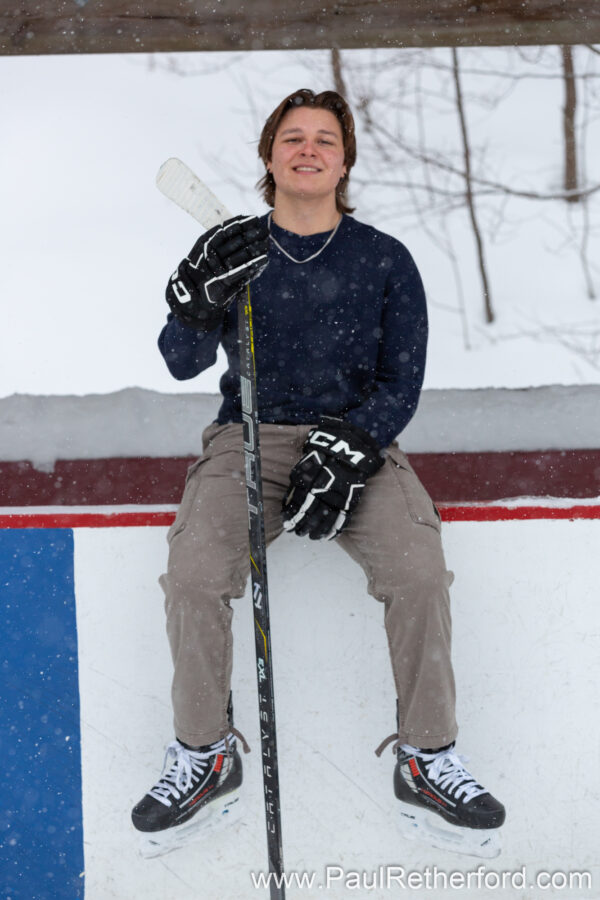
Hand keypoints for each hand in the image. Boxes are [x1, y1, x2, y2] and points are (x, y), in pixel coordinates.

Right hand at [166, 215, 268, 328]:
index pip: (223, 231)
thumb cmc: (198, 274)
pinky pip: (242, 272)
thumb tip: (236, 228)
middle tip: (263, 228)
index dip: (239, 224)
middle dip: (251, 234)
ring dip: (255, 247)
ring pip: (240, 255)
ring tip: (267, 241)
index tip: (252, 218)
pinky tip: (264, 259)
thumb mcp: (202, 254)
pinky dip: (254, 265)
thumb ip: (217, 242)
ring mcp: (217, 270)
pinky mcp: (223, 283)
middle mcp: (210, 256)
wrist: (189, 298)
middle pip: (234, 242)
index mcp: (203, 246)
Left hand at [282, 417, 384, 539]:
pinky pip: (342, 519)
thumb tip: (288, 501)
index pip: (298, 505)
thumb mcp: (305, 465)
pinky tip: (327, 537)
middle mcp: (323, 493)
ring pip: (325, 520)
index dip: (291, 516)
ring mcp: (338, 498)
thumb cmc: (322, 456)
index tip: (286, 523)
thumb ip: (296, 483)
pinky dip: (334, 530)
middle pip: (310, 516)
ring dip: (316, 531)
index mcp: (310, 483)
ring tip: (310, 537)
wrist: (348, 450)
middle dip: (301, 526)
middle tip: (296, 532)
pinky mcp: (350, 501)